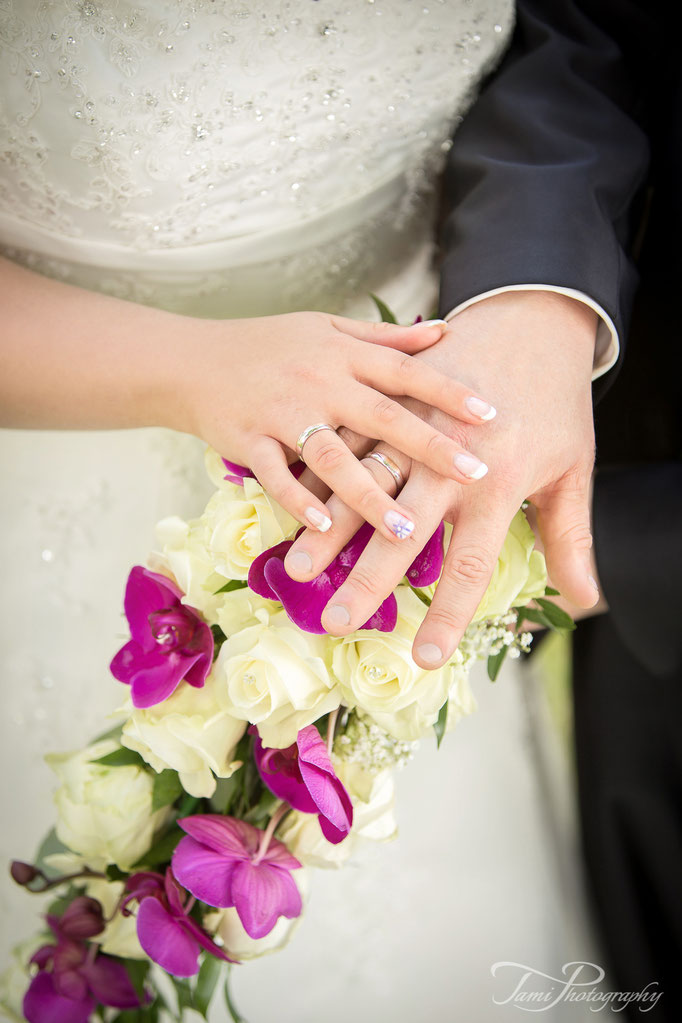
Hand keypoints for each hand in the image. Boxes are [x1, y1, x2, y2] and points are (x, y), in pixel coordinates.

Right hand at [0, 260, 492, 548]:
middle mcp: (317, 382)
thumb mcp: (328, 330)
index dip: (448, 391)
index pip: (405, 371)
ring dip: (368, 494)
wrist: (193, 360)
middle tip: (474, 472)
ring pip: (331, 457)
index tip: (491, 413)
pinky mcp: (247, 442)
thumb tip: (445, 332)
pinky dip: (298, 503)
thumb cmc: (270, 345)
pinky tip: (324, 530)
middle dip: (428, 447)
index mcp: (342, 354)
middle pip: (381, 416)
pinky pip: (276, 477)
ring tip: (404, 527)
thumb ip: (385, 339)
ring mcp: (280, 413)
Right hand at [283, 291, 600, 665]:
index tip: (426, 657)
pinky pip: (329, 439)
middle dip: (367, 578)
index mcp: (492, 475)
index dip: (448, 613)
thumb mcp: (574, 464)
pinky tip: (291, 517)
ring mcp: (410, 423)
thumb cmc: (553, 394)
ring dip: (325, 530)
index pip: (466, 559)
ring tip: (301, 573)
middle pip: (399, 524)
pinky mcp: (375, 399)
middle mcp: (438, 451)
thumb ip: (570, 534)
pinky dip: (309, 475)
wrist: (531, 312)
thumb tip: (586, 601)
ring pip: (353, 480)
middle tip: (337, 623)